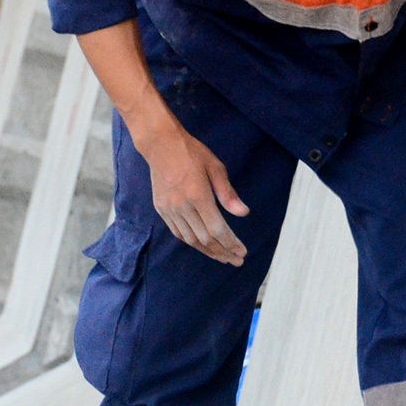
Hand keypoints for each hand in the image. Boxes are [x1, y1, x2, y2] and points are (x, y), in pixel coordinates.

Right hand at [128, 106, 249, 266]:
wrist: (161, 145)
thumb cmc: (192, 153)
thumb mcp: (216, 168)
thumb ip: (228, 194)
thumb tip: (244, 213)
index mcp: (198, 196)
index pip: (217, 229)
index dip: (231, 243)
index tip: (242, 252)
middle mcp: (182, 206)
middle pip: (205, 239)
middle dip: (223, 252)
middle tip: (237, 260)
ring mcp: (169, 209)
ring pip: (190, 240)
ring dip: (208, 251)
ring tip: (223, 257)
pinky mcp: (161, 209)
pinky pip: (178, 232)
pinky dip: (192, 242)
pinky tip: (203, 246)